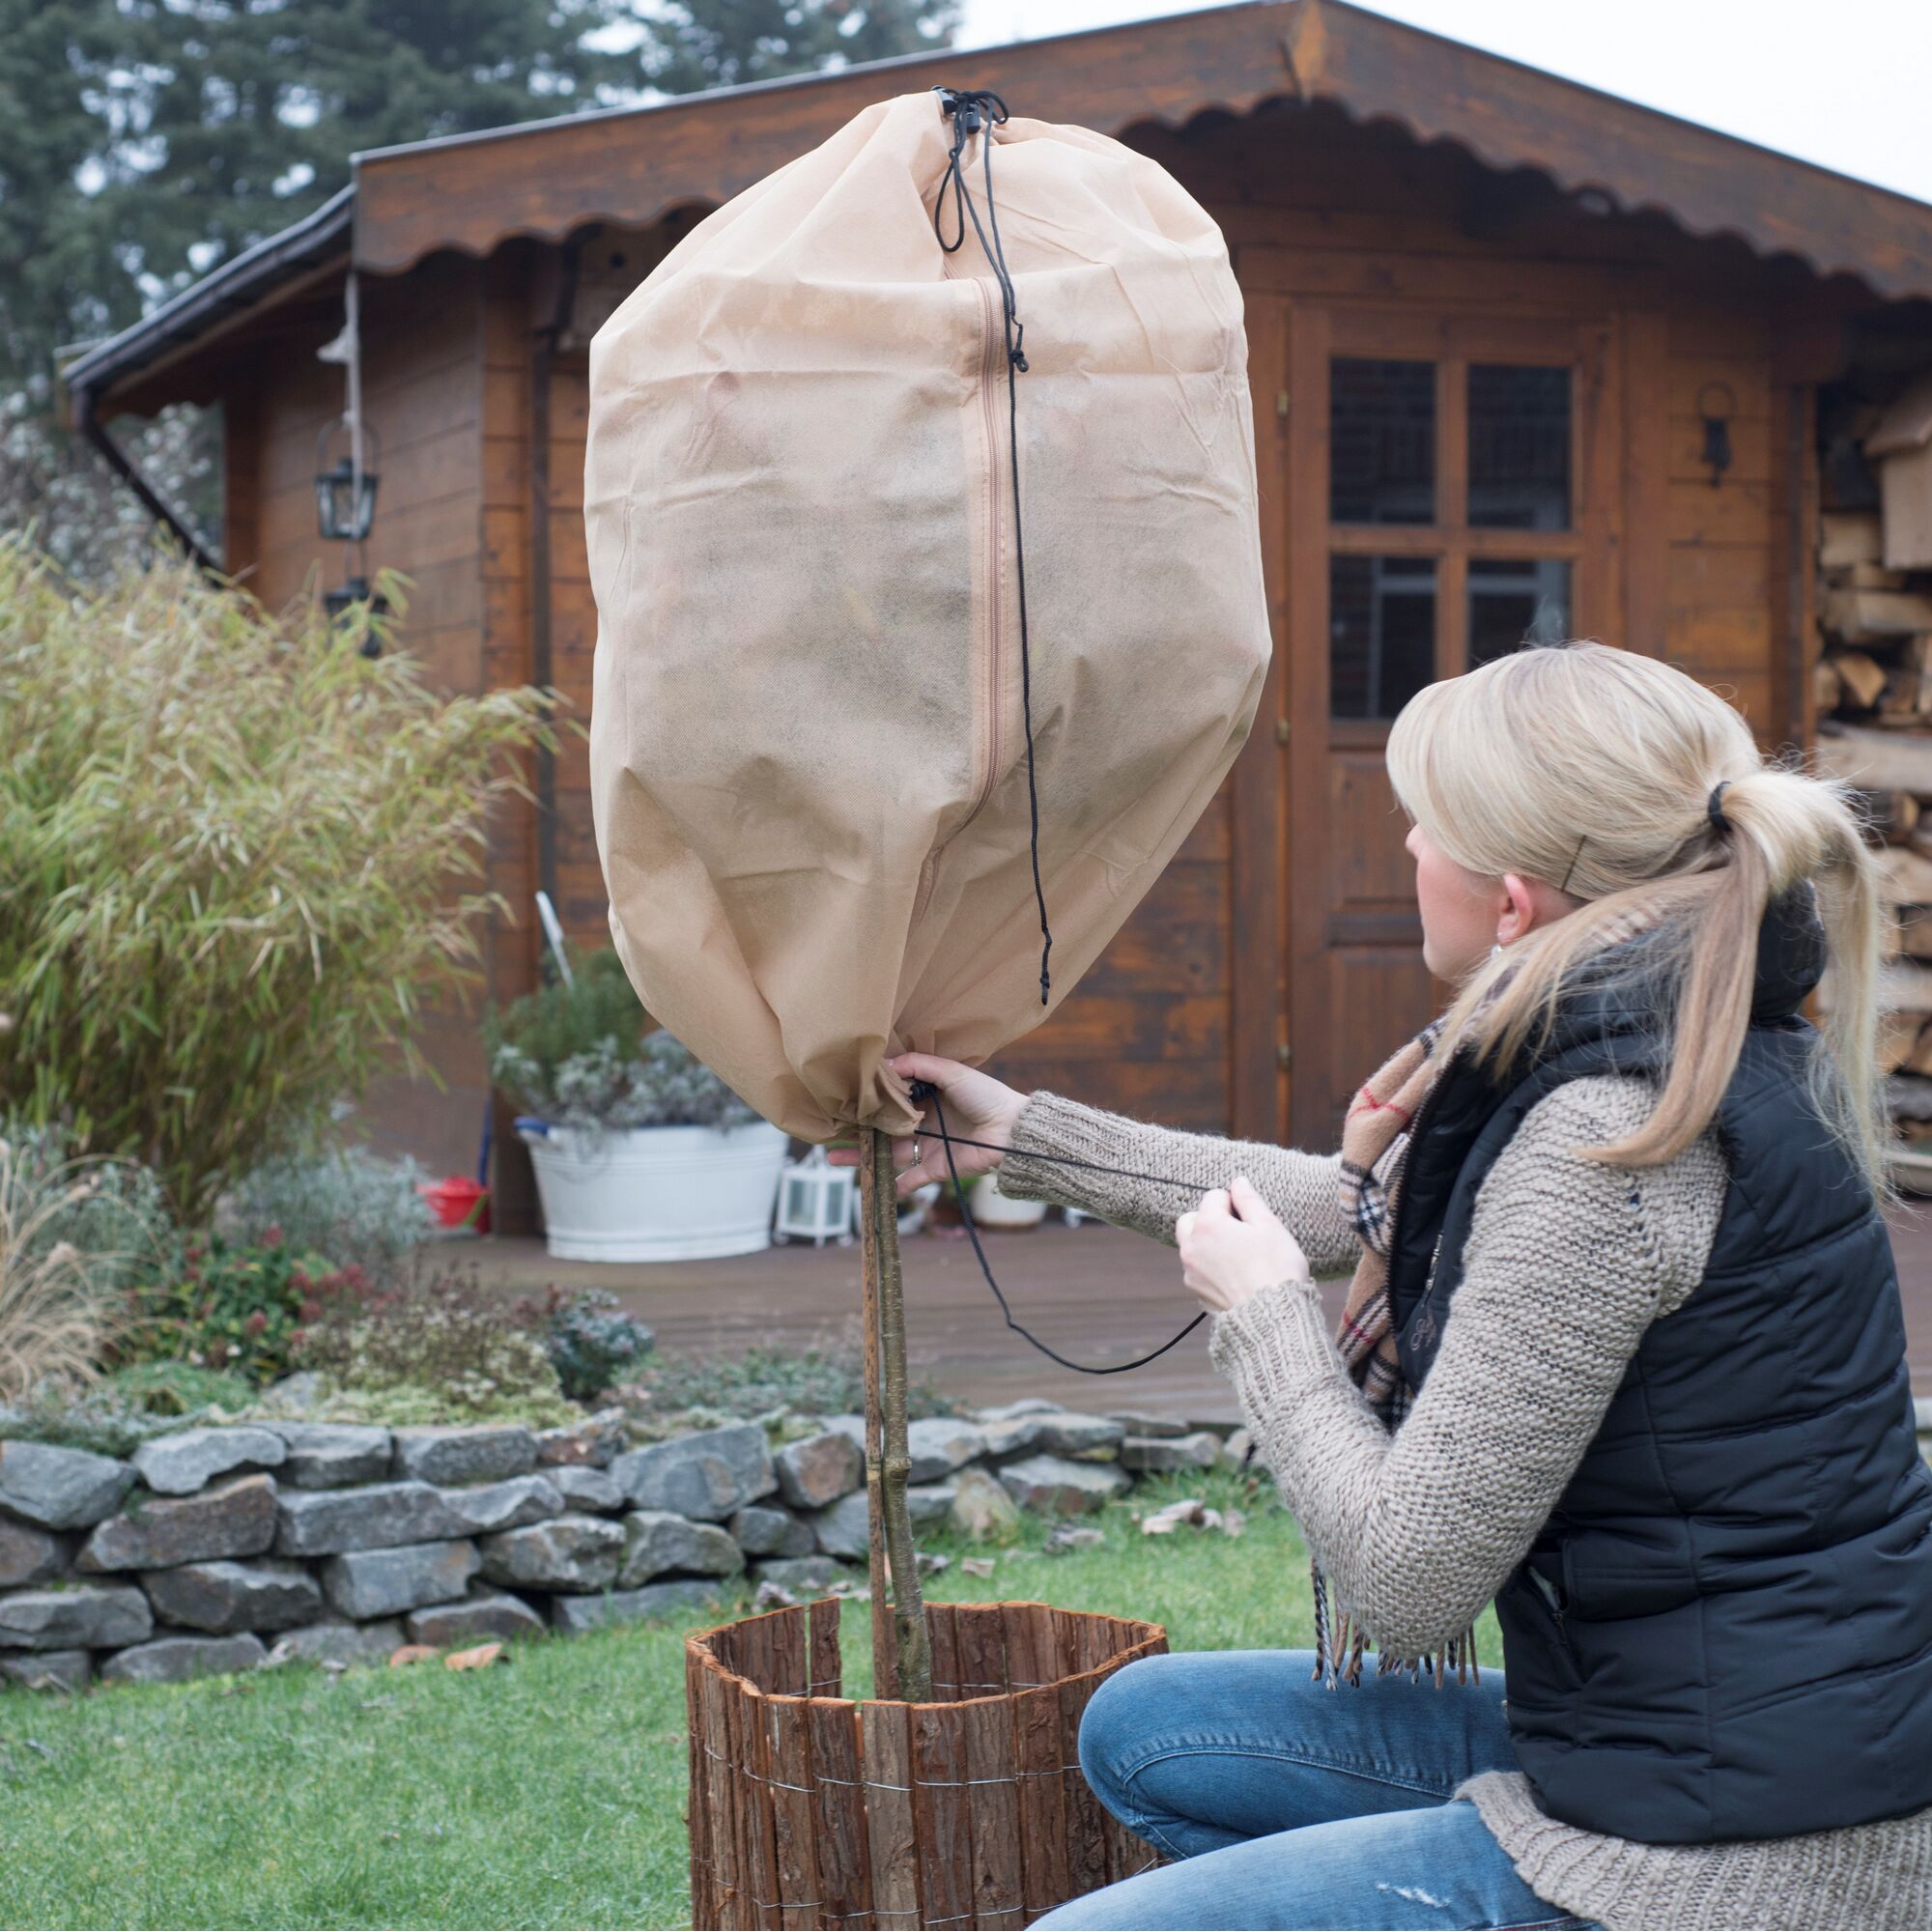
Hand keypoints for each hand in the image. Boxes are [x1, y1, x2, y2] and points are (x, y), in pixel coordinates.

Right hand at [825, 1052, 1026, 1200]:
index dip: (869, 1099)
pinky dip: (895, 1185)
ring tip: (833, 1159)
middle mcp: (923, 1121)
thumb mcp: (953, 1072)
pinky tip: (872, 1185)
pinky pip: (911, 1180)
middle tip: (828, 1131)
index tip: (843, 1097)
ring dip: (863, 1157)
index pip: (892, 1098)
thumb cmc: (986, 1095)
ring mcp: (928, 1146)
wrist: (1012, 1130)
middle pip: (883, 1127)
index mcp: (927, 1096)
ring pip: (888, 1153)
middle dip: (856, 1130)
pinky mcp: (935, 1168)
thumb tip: (886, 1063)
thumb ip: (921, 1065)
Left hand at [1175, 1175, 1310, 1312]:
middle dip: (1210, 1219)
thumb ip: (1249, 1200)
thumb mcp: (1269, 1226)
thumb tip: (1238, 1182)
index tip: (1251, 1219)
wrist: (1273, 1317)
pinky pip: (1196, 1268)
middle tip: (1238, 1231)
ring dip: (1208, 1242)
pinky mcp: (1196, 1291)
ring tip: (1238, 1253)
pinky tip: (1234, 1273)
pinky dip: (1209, 1265)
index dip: (1235, 1202)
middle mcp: (1192, 1246)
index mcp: (1208, 1225)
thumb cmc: (1276, 1268)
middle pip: (1191, 1218)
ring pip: (1191, 1244)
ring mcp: (1190, 1271)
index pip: (1213, 1196)